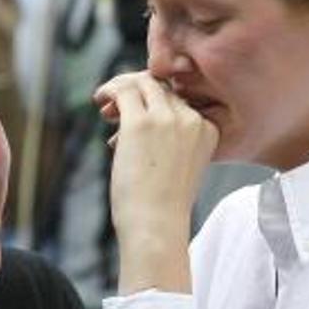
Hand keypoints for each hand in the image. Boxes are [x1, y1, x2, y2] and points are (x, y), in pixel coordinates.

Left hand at [94, 72, 218, 293]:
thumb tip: (134, 109)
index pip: (180, 98)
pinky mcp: (141, 123)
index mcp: (208, 128)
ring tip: (105, 105)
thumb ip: (168, 135)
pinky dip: (110, 90)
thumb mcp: (178, 163)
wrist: (156, 225)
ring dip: (121, 88)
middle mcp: (191, 119)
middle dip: (136, 91)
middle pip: (162, 86)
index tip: (136, 111)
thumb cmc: (162, 202)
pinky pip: (124, 91)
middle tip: (115, 109)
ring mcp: (167, 119)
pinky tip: (100, 100)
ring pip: (142, 83)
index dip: (155, 99)